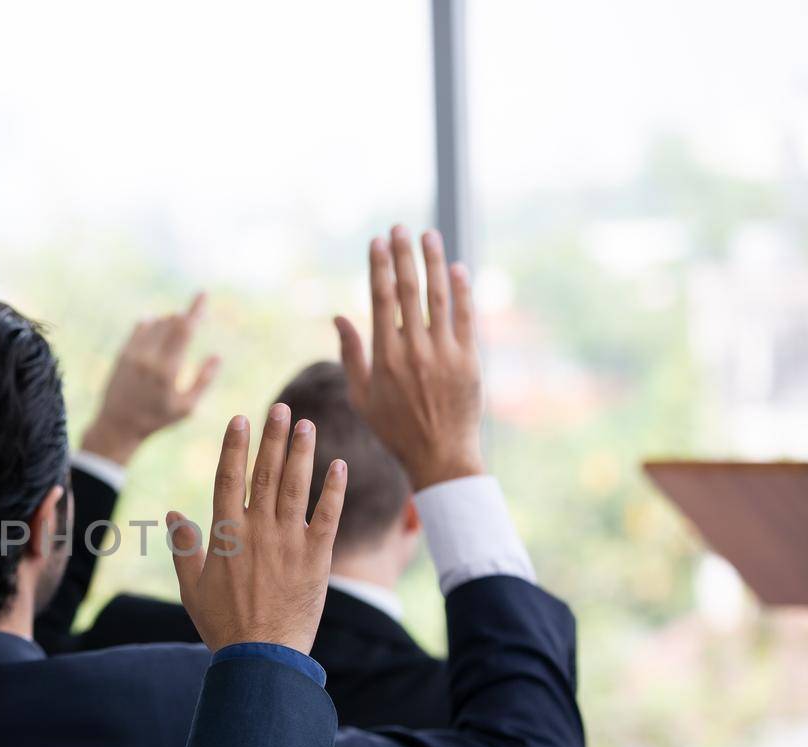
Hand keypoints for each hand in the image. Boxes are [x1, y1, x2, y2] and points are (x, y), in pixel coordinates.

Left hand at [81, 295, 220, 466]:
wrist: (118, 425)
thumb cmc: (157, 419)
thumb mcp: (186, 408)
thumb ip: (203, 381)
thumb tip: (217, 356)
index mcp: (167, 371)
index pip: (184, 331)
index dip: (195, 310)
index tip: (203, 293)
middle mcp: (148, 358)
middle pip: (170, 322)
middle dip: (184, 317)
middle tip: (191, 320)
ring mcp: (133, 354)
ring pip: (156, 323)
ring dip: (169, 321)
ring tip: (175, 335)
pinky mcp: (122, 353)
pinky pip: (140, 327)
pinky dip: (151, 323)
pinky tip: (156, 324)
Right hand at [167, 405, 346, 653]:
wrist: (261, 655)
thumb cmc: (222, 624)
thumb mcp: (191, 587)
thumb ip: (183, 547)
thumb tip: (173, 514)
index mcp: (226, 533)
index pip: (228, 477)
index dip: (234, 446)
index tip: (240, 419)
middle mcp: (258, 529)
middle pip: (265, 472)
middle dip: (273, 437)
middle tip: (282, 408)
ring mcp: (289, 541)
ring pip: (296, 486)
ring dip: (302, 452)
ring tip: (307, 424)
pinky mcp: (316, 557)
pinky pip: (328, 516)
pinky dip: (334, 490)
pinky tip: (339, 466)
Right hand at [335, 226, 483, 489]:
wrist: (439, 455)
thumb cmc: (395, 429)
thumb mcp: (361, 396)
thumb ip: (351, 354)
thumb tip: (339, 316)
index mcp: (385, 357)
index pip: (382, 300)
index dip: (380, 267)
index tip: (377, 242)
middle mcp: (414, 350)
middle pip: (409, 291)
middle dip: (404, 255)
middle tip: (400, 228)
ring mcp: (444, 353)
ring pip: (439, 297)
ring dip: (433, 262)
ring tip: (428, 236)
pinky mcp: (469, 359)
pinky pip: (466, 317)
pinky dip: (462, 290)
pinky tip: (457, 268)